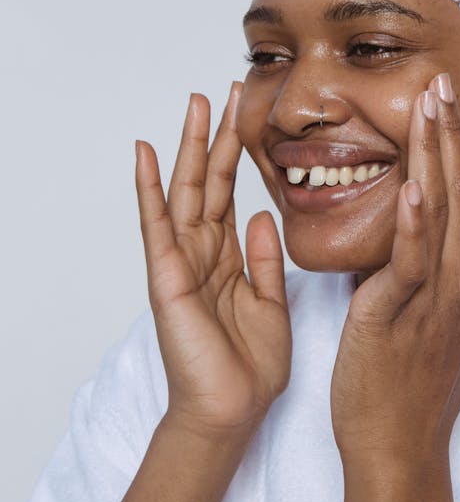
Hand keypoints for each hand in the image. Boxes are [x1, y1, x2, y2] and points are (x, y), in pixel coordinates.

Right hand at [135, 85, 290, 442]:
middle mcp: (202, 252)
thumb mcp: (271, 301)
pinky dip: (150, 188)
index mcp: (227, 257)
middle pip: (209, 181)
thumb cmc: (249, 366)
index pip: (231, 192)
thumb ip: (264, 258)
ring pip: (187, 192)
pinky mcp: (168, 276)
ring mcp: (182, 261)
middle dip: (217, 136)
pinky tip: (146, 154)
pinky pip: (158, 225)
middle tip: (225, 90)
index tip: (248, 113)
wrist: (232, 411)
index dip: (239, 152)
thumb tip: (261, 213)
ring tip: (195, 104)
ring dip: (190, 147)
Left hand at [330, 73, 459, 464]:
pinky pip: (409, 260)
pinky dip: (412, 222)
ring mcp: (435, 296)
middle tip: (448, 83)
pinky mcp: (396, 311)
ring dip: (436, 156)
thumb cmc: (429, 387)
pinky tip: (412, 185)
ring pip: (442, 214)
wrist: (397, 445)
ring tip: (431, 107)